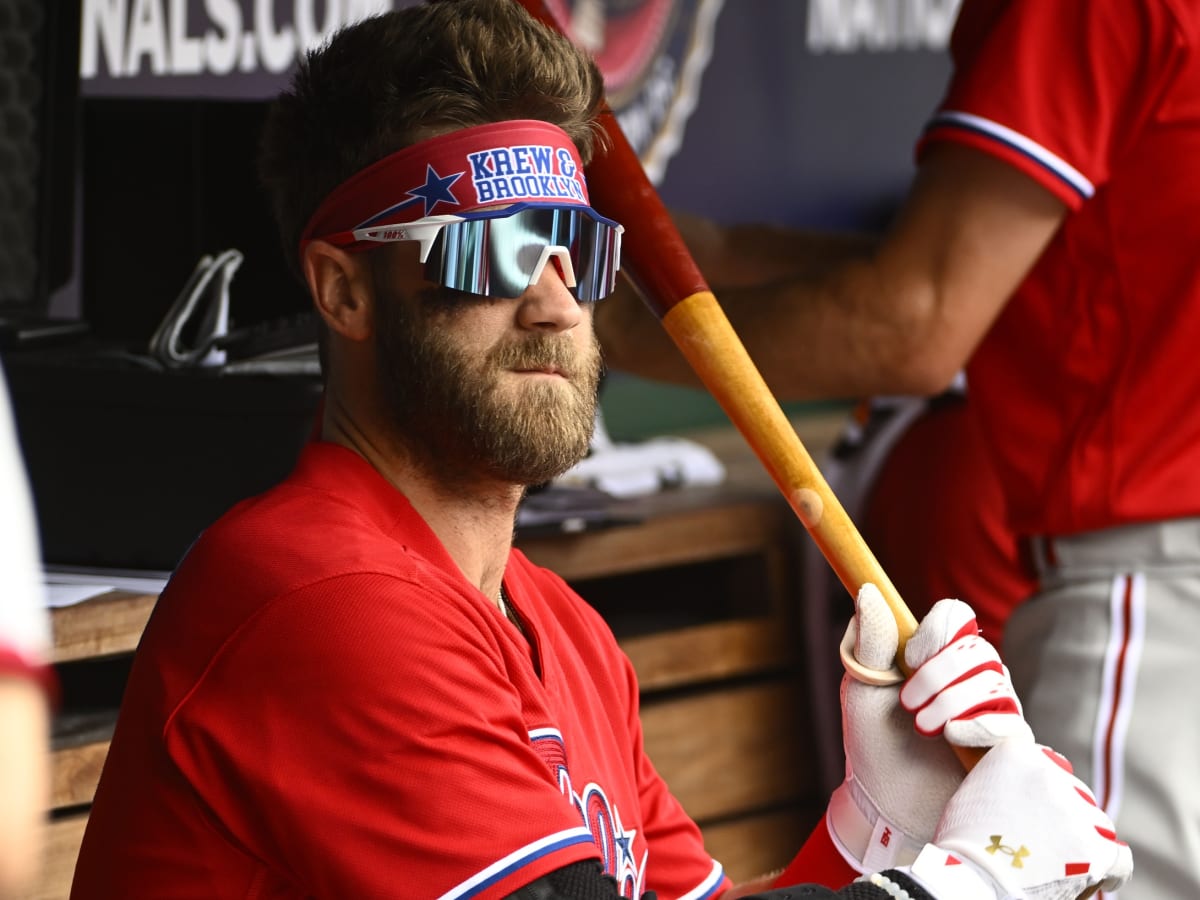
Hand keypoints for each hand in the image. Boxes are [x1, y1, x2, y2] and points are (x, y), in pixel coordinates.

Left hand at [828, 584, 1031, 873]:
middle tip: (908, 703)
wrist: (883, 803)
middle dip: (940, 673)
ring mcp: (992, 711)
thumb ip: (871, 640)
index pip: (957, 616)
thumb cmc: (872, 741)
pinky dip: (978, 725)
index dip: (938, 631)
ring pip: (996, 682)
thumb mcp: (863, 687)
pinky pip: (1012, 723)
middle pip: (978, 648)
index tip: (912, 656)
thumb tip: (869, 590)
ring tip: (924, 726)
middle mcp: (969, 676)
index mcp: (934, 654)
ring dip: (954, 701)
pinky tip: (951, 737)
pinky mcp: (1007, 748)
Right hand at [898, 739, 1132, 899]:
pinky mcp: (1095, 848)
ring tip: (1059, 864)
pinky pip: (1118, 856)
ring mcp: (1075, 810)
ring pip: (1096, 823)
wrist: (971, 880)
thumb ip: (1007, 779)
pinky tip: (1101, 878)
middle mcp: (1049, 773)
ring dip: (1083, 840)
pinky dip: (1111, 868)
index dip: (1044, 791)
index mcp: (1017, 753)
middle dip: (1063, 817)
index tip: (1032, 811)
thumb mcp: (975, 791)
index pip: (1050, 765)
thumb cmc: (964, 844)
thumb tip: (1030, 788)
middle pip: (1074, 793)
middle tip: (1040, 842)